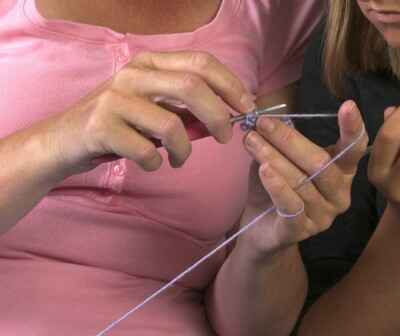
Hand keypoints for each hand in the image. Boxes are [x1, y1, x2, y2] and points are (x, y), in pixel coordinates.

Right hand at [40, 51, 253, 177]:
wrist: (63, 141)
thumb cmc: (117, 125)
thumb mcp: (153, 108)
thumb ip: (186, 108)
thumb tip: (226, 117)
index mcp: (150, 64)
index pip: (202, 61)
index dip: (231, 84)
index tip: (248, 107)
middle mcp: (133, 74)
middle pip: (192, 86)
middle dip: (219, 115)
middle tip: (225, 137)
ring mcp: (115, 99)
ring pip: (171, 124)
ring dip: (184, 150)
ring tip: (178, 158)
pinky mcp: (101, 126)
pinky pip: (146, 151)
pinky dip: (156, 163)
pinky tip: (151, 162)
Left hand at [238, 101, 367, 257]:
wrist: (259, 228)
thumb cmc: (275, 188)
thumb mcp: (280, 158)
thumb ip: (281, 141)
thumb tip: (267, 119)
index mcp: (341, 173)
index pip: (354, 149)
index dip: (352, 128)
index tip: (348, 105)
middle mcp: (339, 195)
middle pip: (320, 163)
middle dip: (289, 139)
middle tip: (263, 123)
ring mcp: (323, 216)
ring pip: (301, 181)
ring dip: (273, 157)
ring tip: (251, 140)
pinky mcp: (302, 231)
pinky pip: (291, 205)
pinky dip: (277, 185)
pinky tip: (264, 169)